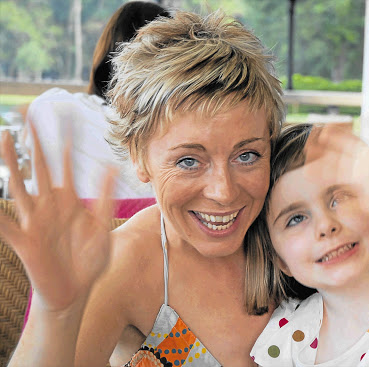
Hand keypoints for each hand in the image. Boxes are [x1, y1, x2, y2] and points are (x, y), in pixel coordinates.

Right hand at [0, 124, 115, 311]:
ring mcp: (34, 221)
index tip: (67, 118)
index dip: (66, 142)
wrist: (76, 292)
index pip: (66, 165)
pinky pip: (6, 225)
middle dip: (36, 142)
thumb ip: (104, 198)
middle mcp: (49, 206)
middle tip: (30, 115)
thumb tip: (111, 167)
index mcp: (68, 201)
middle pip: (40, 167)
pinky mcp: (25, 241)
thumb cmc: (88, 261)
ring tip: (4, 138)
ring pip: (21, 186)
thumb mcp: (101, 227)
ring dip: (12, 163)